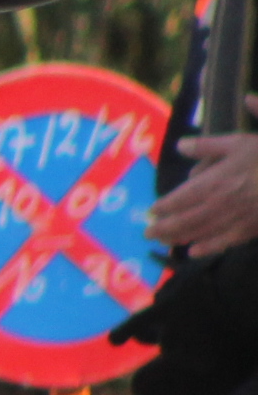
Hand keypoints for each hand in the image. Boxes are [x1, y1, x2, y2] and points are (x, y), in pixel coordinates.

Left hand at [149, 102, 257, 254]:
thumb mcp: (240, 142)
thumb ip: (208, 146)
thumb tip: (180, 145)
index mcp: (215, 182)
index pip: (181, 198)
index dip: (165, 206)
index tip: (151, 211)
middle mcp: (221, 205)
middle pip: (186, 219)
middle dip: (165, 227)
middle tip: (147, 233)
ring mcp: (236, 220)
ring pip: (202, 232)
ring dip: (180, 238)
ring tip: (163, 242)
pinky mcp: (251, 230)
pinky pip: (226, 242)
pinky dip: (208, 248)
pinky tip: (194, 252)